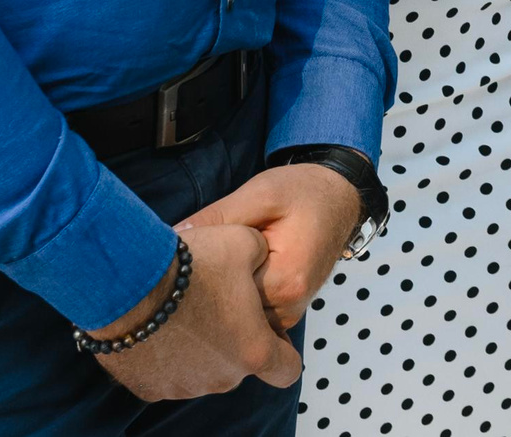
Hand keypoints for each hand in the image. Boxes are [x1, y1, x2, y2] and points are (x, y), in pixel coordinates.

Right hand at [89, 223, 299, 400]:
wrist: (125, 282)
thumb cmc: (190, 264)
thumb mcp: (246, 241)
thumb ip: (263, 256)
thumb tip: (260, 256)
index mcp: (253, 350)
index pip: (286, 370)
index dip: (282, 350)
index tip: (267, 329)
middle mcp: (221, 378)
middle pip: (239, 366)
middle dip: (234, 340)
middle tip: (217, 306)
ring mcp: (182, 387)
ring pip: (203, 372)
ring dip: (200, 349)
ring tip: (184, 311)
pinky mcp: (148, 387)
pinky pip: (167, 374)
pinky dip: (167, 356)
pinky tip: (159, 326)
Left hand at [178, 163, 362, 329]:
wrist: (339, 195)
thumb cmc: (303, 192)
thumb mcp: (259, 194)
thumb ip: (217, 217)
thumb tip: (172, 238)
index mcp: (284, 281)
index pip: (224, 296)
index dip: (199, 277)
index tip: (186, 260)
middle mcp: (290, 305)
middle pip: (231, 312)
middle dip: (208, 291)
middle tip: (192, 265)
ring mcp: (290, 311)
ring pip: (240, 318)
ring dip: (222, 299)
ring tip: (211, 270)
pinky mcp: (287, 309)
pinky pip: (252, 316)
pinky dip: (236, 302)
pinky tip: (227, 279)